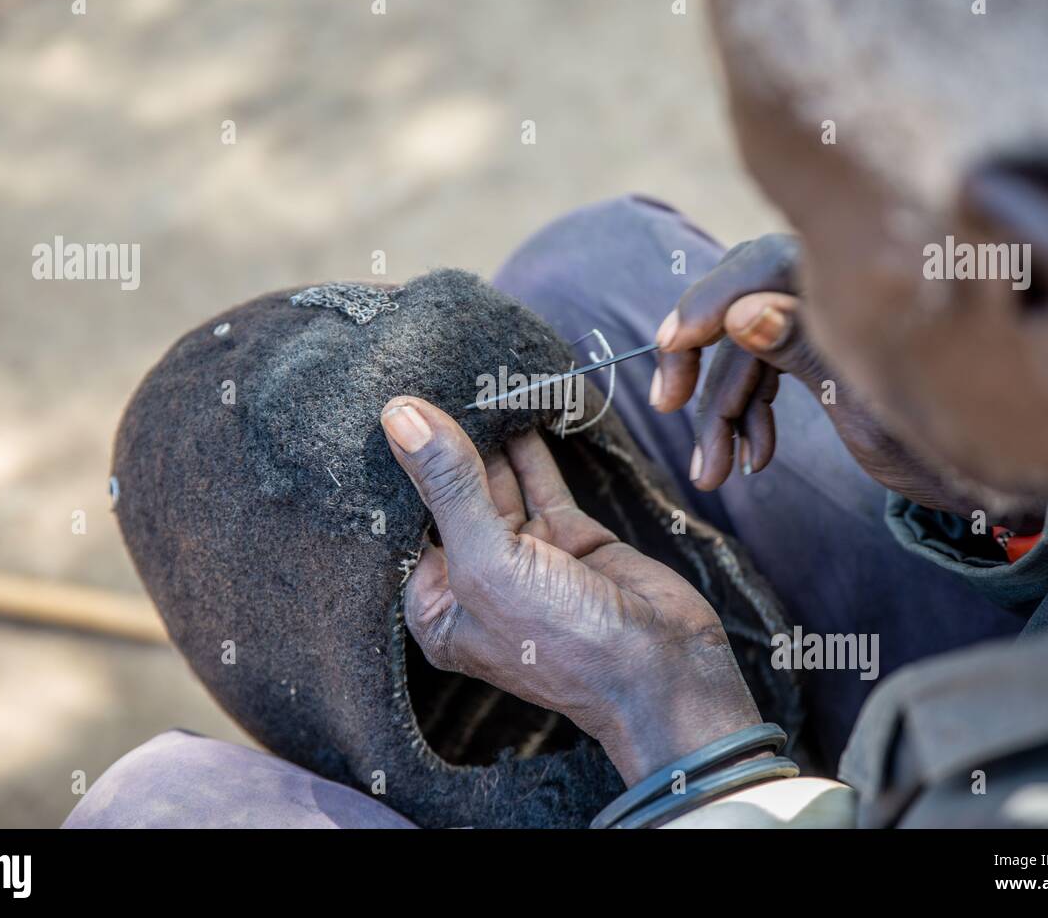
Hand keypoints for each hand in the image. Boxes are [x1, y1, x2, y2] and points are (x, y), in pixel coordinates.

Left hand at [380, 396, 763, 784]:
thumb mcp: (488, 563)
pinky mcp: (568, 538)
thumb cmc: (563, 642)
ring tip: (468, 380)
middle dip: (442, 445)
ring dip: (485, 437)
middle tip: (427, 377)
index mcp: (438, 606)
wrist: (664, 671)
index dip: (396, 470)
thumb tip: (401, 417)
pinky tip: (515, 405)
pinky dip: (529, 446)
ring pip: (495, 483)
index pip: (403, 524)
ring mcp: (526, 557)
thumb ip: (448, 487)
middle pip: (447, 497)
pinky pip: (539, 482)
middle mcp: (476, 580)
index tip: (383, 407)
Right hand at [649, 235, 1045, 531]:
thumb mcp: (868, 402)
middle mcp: (832, 288)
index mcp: (850, 284)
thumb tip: (741, 312)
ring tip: (711, 476)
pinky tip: (753, 460)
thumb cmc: (942, 439)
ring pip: (743, 349)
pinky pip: (764, 372)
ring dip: (721, 412)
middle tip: (665, 405)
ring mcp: (824, 318)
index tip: (671, 345)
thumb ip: (803, 349)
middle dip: (699, 362)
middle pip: (737, 304)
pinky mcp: (819, 350)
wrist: (991, 476)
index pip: (756, 268)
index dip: (707, 302)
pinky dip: (749, 416)